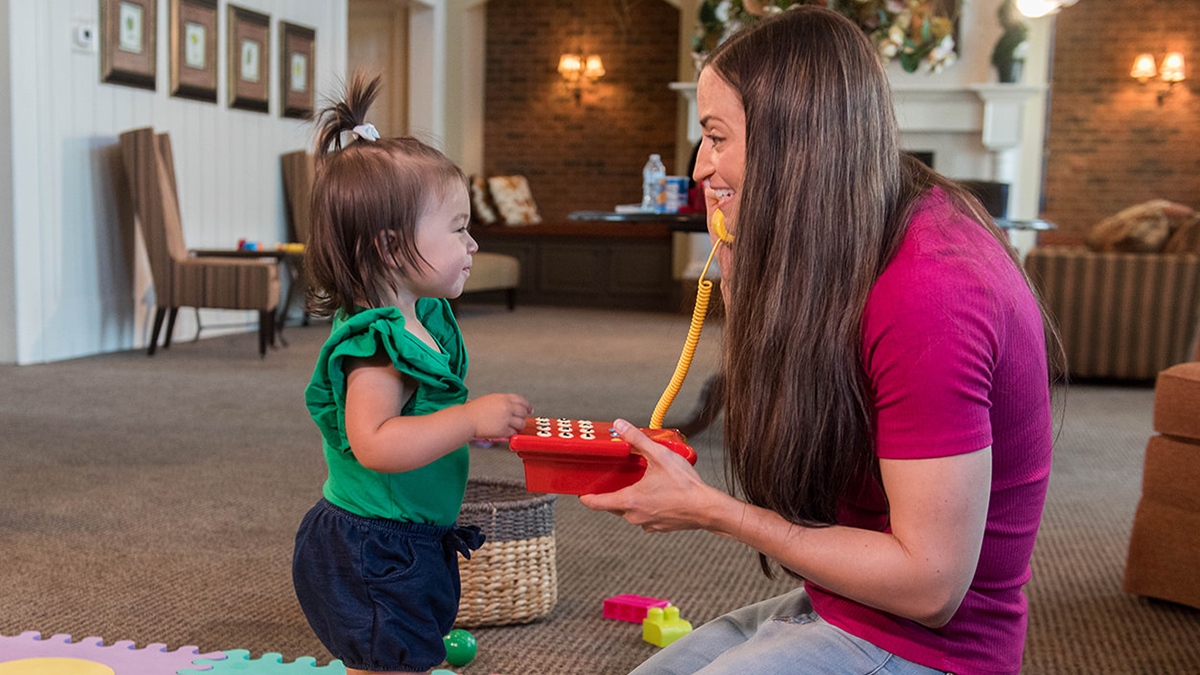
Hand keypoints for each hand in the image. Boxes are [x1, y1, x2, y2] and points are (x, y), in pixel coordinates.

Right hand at [465, 394, 530, 439]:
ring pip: (521, 423)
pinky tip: (506, 432)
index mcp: (503, 398)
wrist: (466, 419)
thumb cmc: (474, 410)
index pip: (521, 400)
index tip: (529, 409)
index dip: (527, 405)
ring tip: (512, 427)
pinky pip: (514, 432)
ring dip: (518, 426)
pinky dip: (511, 433)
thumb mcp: (490, 399)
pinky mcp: (503, 430)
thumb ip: (503, 402)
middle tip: (519, 420)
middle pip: (523, 412)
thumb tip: (514, 407)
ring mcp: (506, 419)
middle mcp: (506, 407)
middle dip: (523, 417)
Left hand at [579, 419, 715, 531]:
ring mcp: (647, 523)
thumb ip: (637, 439)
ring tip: (637, 483)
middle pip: (612, 506)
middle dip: (610, 494)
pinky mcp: (659, 527)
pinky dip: (646, 506)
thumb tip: (620, 424)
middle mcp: (634, 516)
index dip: (586, 497)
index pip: (596, 503)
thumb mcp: (659, 456)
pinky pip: (645, 516)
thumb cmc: (684, 485)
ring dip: (630, 499)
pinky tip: (656, 494)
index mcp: (629, 501)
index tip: (582, 492)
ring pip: (630, 512)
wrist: (707, 508)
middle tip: (612, 479)